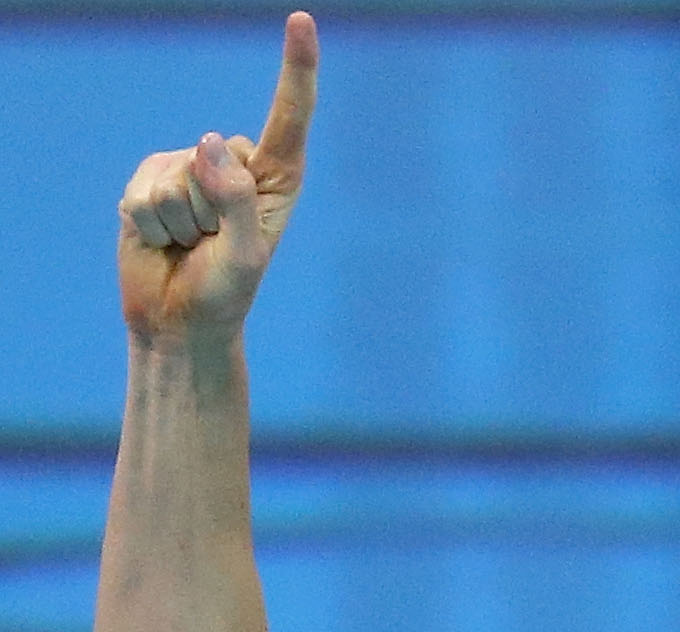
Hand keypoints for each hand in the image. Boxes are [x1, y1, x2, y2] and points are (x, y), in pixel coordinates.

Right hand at [119, 11, 317, 344]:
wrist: (177, 320)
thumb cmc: (224, 294)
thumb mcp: (243, 256)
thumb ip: (234, 201)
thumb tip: (208, 143)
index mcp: (277, 179)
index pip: (289, 117)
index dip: (295, 67)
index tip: (302, 20)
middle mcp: (234, 165)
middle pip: (211, 161)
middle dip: (206, 212)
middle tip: (211, 245)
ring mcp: (190, 168)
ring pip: (173, 179)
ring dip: (177, 223)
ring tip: (189, 245)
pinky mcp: (151, 178)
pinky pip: (142, 193)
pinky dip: (149, 224)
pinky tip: (162, 239)